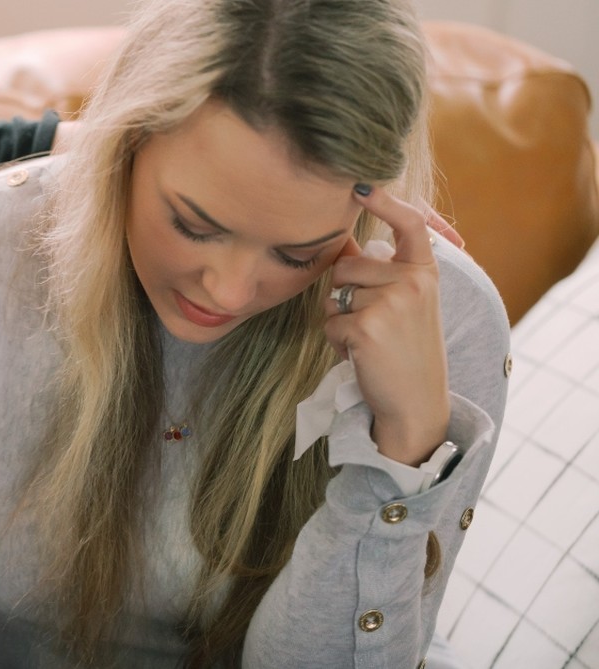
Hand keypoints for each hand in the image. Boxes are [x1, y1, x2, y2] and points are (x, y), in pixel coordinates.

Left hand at [324, 185, 449, 466]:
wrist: (416, 403)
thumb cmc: (405, 353)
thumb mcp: (405, 305)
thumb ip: (382, 275)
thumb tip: (342, 243)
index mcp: (425, 272)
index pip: (409, 224)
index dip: (385, 202)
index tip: (361, 185)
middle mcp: (413, 281)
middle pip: (347, 265)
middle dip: (345, 293)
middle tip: (373, 325)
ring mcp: (391, 303)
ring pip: (333, 295)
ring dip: (339, 319)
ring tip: (368, 340)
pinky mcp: (367, 326)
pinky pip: (328, 322)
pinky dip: (335, 341)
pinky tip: (361, 355)